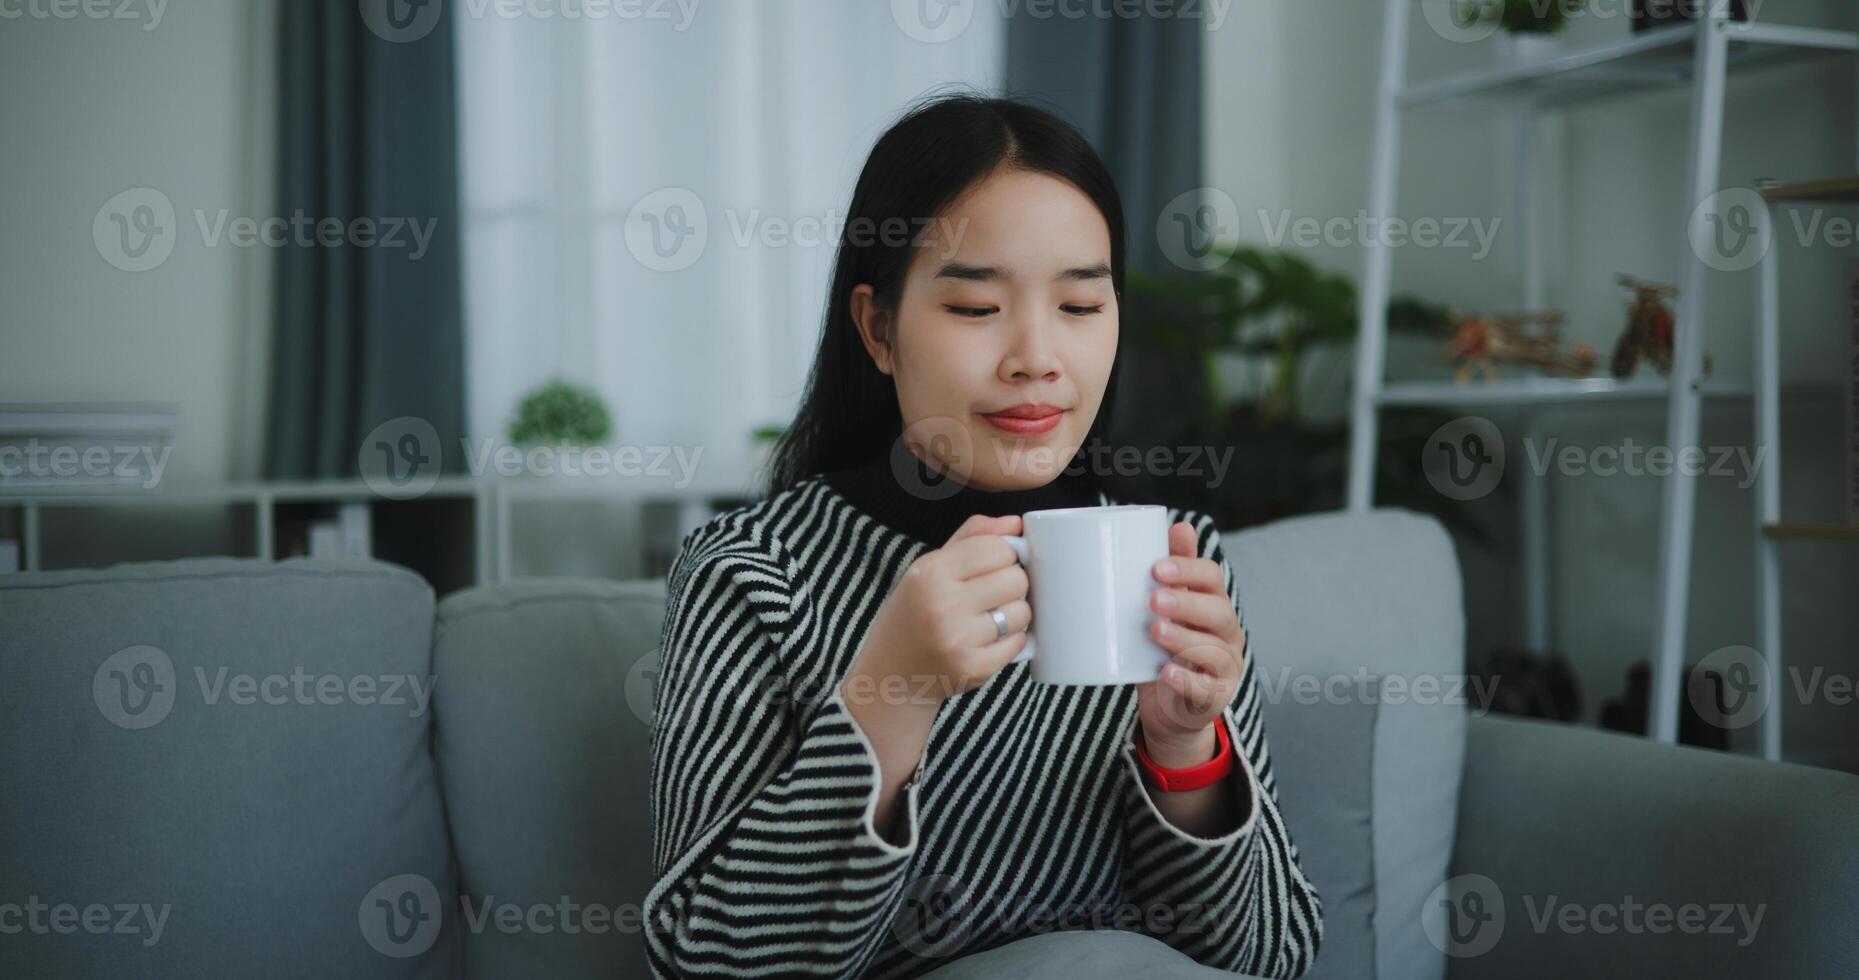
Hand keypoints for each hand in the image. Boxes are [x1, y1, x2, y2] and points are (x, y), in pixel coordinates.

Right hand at [851, 513, 1031, 706]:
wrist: (890, 674)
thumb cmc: (913, 615)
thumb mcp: (928, 568)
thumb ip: (972, 537)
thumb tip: (1015, 523)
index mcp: (931, 572)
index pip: (997, 548)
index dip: (1004, 555)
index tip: (993, 566)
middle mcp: (943, 604)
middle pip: (1016, 578)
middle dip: (1012, 583)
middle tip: (993, 594)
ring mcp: (959, 639)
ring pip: (1022, 612)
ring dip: (1014, 613)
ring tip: (991, 617)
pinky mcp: (974, 668)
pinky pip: (1019, 642)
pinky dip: (1012, 640)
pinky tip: (989, 640)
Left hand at [1134, 521, 1245, 767]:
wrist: (1171, 708)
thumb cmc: (1165, 648)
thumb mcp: (1167, 609)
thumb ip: (1174, 571)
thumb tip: (1179, 524)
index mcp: (1214, 604)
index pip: (1211, 579)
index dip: (1187, 570)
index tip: (1154, 568)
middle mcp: (1226, 633)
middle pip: (1218, 612)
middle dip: (1186, 604)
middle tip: (1152, 600)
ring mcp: (1226, 667)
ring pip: (1213, 650)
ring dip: (1183, 638)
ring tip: (1154, 631)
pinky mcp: (1214, 698)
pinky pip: (1206, 689)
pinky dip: (1186, 680)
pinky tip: (1167, 672)